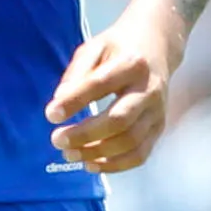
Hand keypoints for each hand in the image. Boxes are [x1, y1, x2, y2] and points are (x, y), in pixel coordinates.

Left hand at [48, 0, 186, 174]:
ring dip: (98, 153)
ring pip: (131, 141)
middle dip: (86, 134)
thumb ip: (77, 73)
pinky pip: (141, 154)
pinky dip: (116, 165)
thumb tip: (59, 103)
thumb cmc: (119, 48)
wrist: (158, 46)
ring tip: (70, 154)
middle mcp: (149, 89)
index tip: (51, 114)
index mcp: (132, 64)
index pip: (101, 84)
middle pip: (119, 120)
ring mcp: (157, 111)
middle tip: (57, 140)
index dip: (75, 101)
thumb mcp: (95, 47)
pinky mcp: (159, 127)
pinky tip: (92, 164)